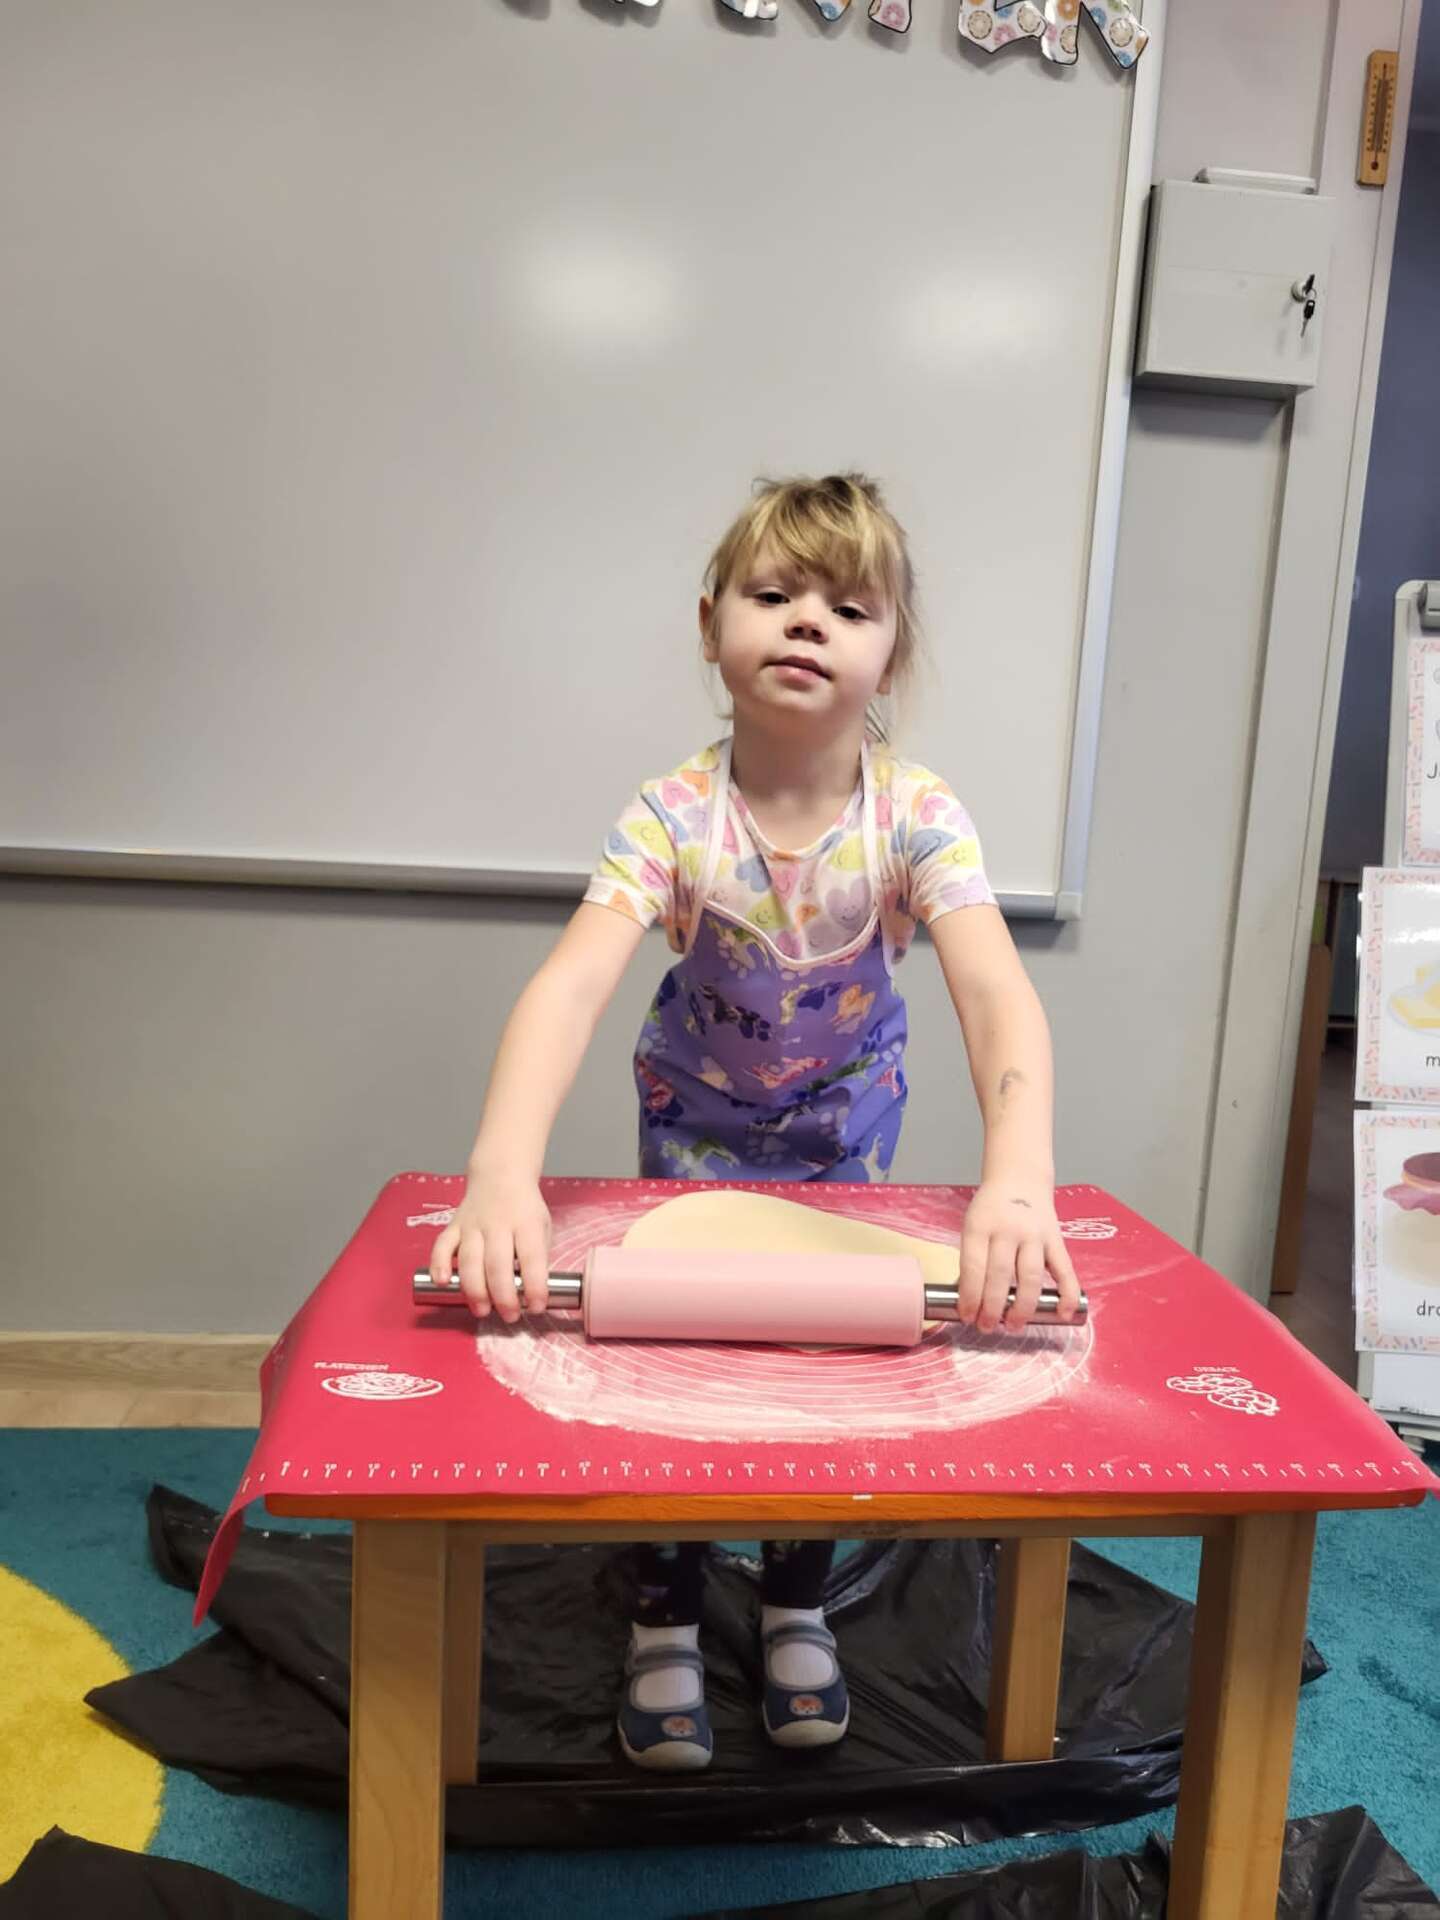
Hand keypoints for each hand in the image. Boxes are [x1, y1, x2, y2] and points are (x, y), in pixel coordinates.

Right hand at [428, 1170, 551, 1323]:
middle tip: (510, 1317)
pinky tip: (442, 1282)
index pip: (532, 1258)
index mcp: (526, 1222)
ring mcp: (472, 1224)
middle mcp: (497, 1223)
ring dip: (475, 1290)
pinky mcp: (453, 1225)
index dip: (534, 1286)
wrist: (500, 1174)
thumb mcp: (542, 1226)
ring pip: (470, 1260)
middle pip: (498, 1264)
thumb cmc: (524, 1208)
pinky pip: (442, 1246)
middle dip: (503, 1296)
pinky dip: (439, 1264)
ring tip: (482, 1311)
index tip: (536, 1307)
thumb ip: (537, 1256)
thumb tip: (531, 1293)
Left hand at [957, 1180, 1080, 1332]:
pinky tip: (1063, 1315)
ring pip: (1030, 1276)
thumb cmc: (991, 1208)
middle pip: (1000, 1275)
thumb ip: (974, 1257)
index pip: (973, 1266)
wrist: (1020, 1179)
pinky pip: (1064, 1270)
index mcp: (981, 1225)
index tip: (967, 1316)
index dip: (969, 1296)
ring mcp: (1035, 1235)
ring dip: (1022, 1307)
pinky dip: (1067, 1294)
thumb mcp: (973, 1224)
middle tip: (987, 1327)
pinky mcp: (1057, 1240)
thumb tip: (971, 1300)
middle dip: (992, 1307)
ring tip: (1013, 1325)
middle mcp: (1008, 1229)